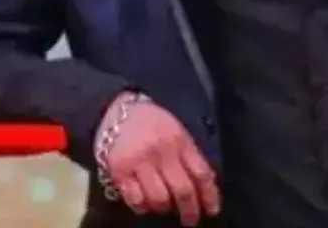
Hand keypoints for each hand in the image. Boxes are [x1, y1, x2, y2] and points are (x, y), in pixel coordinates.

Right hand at [96, 93, 220, 225]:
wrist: (116, 109)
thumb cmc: (151, 123)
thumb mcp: (176, 131)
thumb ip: (189, 155)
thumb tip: (206, 185)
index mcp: (180, 141)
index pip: (201, 173)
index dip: (210, 196)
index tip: (212, 210)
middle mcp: (161, 152)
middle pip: (183, 191)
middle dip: (190, 211)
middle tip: (190, 220)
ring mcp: (139, 162)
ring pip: (159, 199)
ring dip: (164, 207)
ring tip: (163, 204)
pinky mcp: (120, 171)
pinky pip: (136, 200)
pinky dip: (142, 206)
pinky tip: (143, 200)